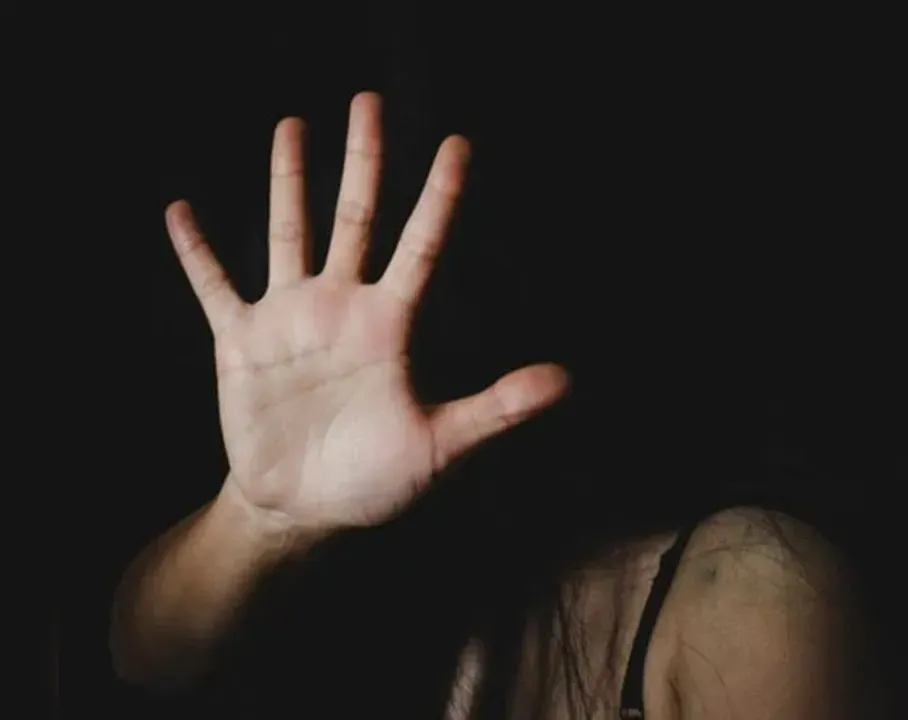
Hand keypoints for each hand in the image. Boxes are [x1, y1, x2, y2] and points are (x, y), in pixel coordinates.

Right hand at [165, 92, 567, 531]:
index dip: (440, 197)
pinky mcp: (242, 341)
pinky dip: (196, 252)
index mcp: (391, 325)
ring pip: (290, 232)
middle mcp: (343, 307)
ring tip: (292, 125)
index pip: (421, 246)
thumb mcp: (441, 445)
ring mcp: (291, 319)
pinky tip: (180, 211)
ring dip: (288, 180)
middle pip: (356, 217)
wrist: (306, 509)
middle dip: (365, 161)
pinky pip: (215, 286)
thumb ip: (496, 409)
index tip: (459, 146)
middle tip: (370, 102)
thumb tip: (565, 380)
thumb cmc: (376, 478)